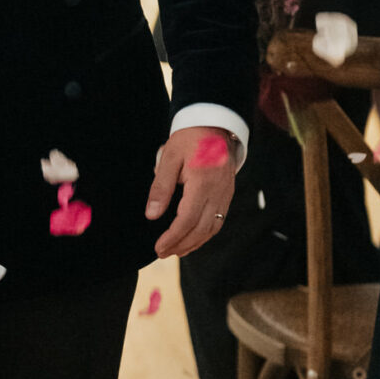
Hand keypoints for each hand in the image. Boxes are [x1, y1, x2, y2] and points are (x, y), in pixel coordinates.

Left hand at [147, 128, 235, 259]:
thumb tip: (152, 215)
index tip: (159, 247)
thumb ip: (160, 187)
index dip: (173, 237)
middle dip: (181, 245)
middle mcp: (218, 192)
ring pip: (212, 228)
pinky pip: (218, 221)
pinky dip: (205, 234)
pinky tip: (193, 238)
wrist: (214, 125)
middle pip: (201, 229)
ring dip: (194, 243)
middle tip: (162, 253)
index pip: (188, 219)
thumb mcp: (169, 158)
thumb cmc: (190, 139)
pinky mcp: (227, 195)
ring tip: (176, 251)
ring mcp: (225, 195)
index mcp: (202, 182)